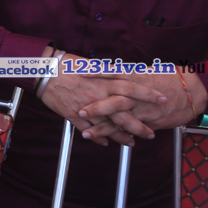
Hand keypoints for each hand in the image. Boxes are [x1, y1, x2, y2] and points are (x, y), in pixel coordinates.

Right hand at [38, 53, 166, 146]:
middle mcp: (98, 97)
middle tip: (151, 134)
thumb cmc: (66, 64)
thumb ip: (108, 71)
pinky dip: (97, 137)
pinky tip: (106, 143)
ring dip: (121, 136)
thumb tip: (124, 73)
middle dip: (140, 125)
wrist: (44, 72)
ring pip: (108, 127)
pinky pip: (88, 130)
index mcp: (104, 81)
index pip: (131, 88)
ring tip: (132, 143)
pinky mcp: (74, 116)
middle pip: (124, 114)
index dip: (148, 94)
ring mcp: (86, 108)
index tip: (163, 99)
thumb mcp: (91, 64)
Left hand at [77, 66, 203, 144]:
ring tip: (86, 133)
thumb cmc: (169, 78)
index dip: (98, 73)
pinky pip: (131, 129)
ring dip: (103, 128)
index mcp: (137, 77)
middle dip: (98, 107)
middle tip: (80, 111)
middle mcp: (139, 95)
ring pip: (122, 120)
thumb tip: (108, 70)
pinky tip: (104, 140)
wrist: (193, 93)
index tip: (81, 73)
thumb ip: (128, 73)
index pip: (115, 73)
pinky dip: (118, 135)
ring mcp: (144, 110)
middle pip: (116, 101)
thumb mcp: (148, 70)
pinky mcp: (149, 121)